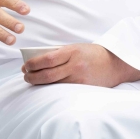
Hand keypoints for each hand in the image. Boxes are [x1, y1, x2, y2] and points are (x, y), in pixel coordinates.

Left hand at [22, 44, 139, 87]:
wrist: (114, 64)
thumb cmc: (91, 54)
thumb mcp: (75, 48)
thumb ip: (58, 53)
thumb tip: (37, 60)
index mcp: (72, 52)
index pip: (47, 59)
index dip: (33, 64)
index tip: (25, 66)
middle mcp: (75, 66)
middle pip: (48, 74)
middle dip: (32, 77)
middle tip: (25, 76)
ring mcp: (80, 79)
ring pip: (54, 84)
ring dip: (40, 83)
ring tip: (32, 81)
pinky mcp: (83, 88)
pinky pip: (63, 90)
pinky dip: (52, 89)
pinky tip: (45, 87)